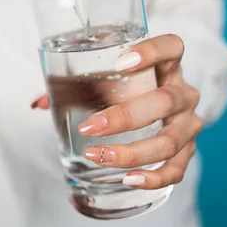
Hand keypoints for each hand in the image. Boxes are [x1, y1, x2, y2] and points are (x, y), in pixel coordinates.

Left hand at [32, 34, 201, 189]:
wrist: (157, 110)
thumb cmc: (126, 89)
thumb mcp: (104, 80)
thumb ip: (71, 86)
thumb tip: (38, 103)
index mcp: (167, 66)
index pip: (172, 47)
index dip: (152, 51)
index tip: (120, 62)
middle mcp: (184, 92)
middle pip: (166, 101)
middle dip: (125, 116)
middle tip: (90, 127)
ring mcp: (189, 123)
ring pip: (170, 140)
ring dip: (131, 152)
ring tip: (96, 156)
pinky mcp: (187, 150)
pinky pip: (177, 169)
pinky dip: (153, 177)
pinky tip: (128, 179)